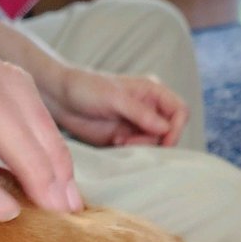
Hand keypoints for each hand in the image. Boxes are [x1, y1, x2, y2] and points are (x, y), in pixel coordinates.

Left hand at [43, 66, 188, 148]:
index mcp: (153, 92)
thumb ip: (140, 113)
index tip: (163, 141)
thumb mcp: (115, 98)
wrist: (60, 98)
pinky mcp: (125, 140)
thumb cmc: (87, 88)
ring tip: (119, 141)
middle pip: (170, 133)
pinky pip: (138, 152)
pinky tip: (115, 144)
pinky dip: (131, 153)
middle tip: (130, 141)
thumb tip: (166, 128)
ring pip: (155, 145)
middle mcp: (149, 110)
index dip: (176, 128)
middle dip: (155, 141)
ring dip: (141, 148)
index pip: (180, 111)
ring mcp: (137, 126)